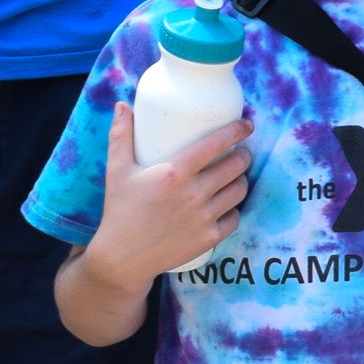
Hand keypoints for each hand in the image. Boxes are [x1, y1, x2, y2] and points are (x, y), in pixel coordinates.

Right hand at [85, 105, 251, 279]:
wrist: (122, 258)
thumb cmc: (119, 210)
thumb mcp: (117, 170)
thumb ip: (120, 135)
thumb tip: (122, 104)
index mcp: (174, 173)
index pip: (216, 143)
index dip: (237, 130)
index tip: (246, 125)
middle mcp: (193, 194)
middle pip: (236, 166)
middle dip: (243, 155)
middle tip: (240, 152)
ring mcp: (203, 217)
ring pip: (240, 190)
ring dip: (241, 180)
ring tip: (236, 175)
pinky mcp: (209, 238)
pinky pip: (235, 218)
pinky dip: (234, 209)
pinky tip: (229, 203)